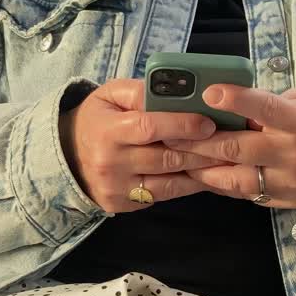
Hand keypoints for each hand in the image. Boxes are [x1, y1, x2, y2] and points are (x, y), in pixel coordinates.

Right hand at [59, 79, 231, 212]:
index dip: (182, 125)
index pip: (149, 127)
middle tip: (229, 144)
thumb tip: (175, 90)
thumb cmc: (96, 119)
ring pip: (169, 183)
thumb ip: (139, 91)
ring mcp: (116, 188)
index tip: (209, 123)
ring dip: (200, 172)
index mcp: (107, 131)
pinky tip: (204, 176)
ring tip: (224, 161)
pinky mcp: (122, 205)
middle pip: (165, 158)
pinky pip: (162, 196)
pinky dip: (186, 187)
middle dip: (201, 151)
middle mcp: (111, 163)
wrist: (66, 155)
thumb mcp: (109, 95)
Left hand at [164, 85, 295, 208]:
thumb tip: (226, 104)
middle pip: (238, 149)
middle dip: (199, 142)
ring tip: (175, 159)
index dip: (237, 100)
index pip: (265, 108)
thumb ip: (268, 105)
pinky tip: (200, 174)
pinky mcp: (283, 201)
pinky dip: (220, 183)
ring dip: (201, 169)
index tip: (209, 92)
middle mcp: (293, 153)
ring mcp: (287, 181)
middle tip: (169, 134)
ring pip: (234, 179)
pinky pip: (243, 193)